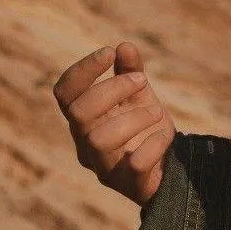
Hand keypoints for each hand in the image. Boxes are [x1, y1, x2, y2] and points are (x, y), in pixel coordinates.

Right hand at [52, 41, 176, 206]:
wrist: (166, 167)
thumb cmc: (143, 127)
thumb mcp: (138, 96)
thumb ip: (131, 72)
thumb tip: (125, 46)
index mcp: (83, 118)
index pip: (64, 93)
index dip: (82, 70)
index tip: (109, 52)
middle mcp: (85, 143)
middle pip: (79, 113)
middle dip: (112, 89)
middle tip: (142, 81)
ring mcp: (103, 165)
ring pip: (99, 139)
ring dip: (133, 117)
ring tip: (156, 111)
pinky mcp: (127, 183)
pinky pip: (134, 163)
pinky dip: (153, 144)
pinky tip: (163, 135)